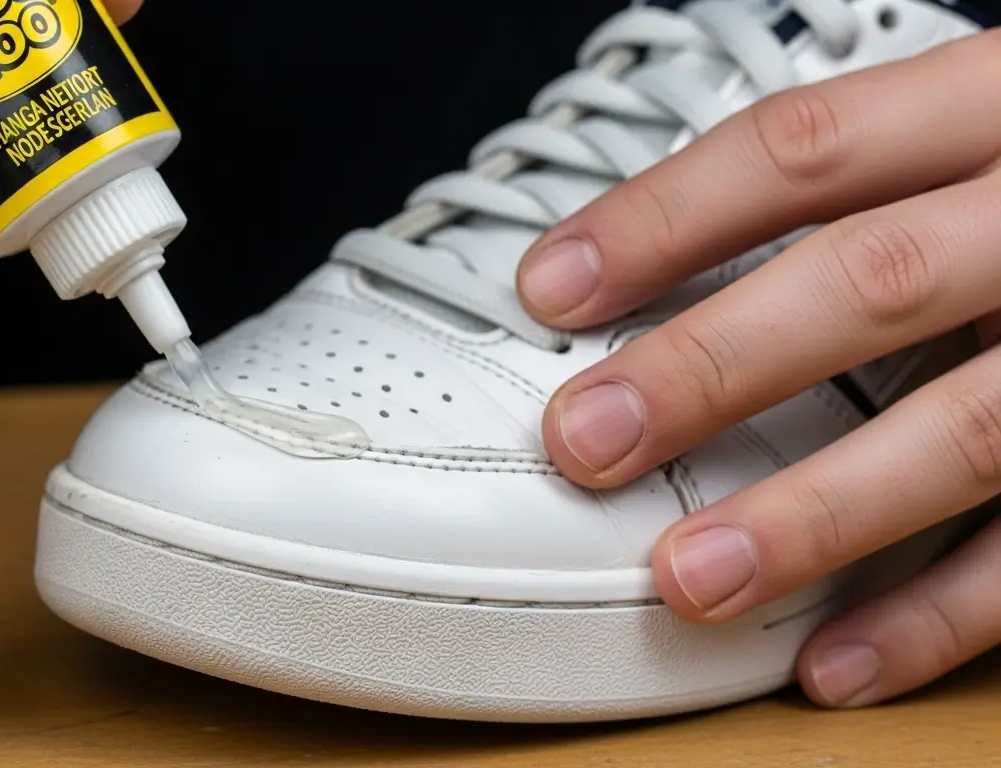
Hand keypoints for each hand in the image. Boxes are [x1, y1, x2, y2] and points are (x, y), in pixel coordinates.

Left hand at [519, 30, 1000, 708]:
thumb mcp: (983, 131)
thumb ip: (866, 182)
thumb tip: (660, 266)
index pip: (807, 148)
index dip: (665, 219)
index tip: (551, 287)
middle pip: (873, 282)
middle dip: (714, 367)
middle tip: (584, 438)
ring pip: (969, 431)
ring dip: (815, 515)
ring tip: (688, 577)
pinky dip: (938, 617)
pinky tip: (833, 661)